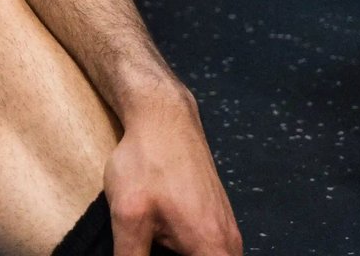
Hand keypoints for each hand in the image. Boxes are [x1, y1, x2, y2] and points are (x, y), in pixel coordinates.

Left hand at [104, 90, 240, 255]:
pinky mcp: (217, 217)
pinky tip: (159, 234)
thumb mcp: (129, 217)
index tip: (150, 253)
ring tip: (150, 239)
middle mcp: (229, 244)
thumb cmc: (149, 161)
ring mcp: (226, 229)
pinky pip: (204, 246)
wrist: (164, 117)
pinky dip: (182, 248)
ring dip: (176, 254)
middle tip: (145, 245)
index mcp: (214, 250)